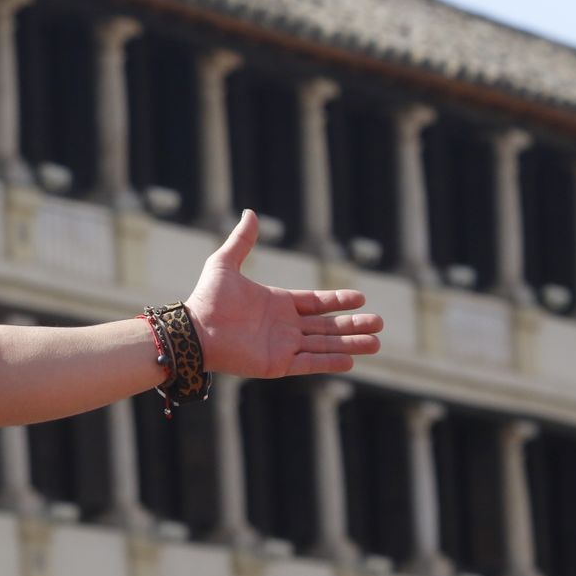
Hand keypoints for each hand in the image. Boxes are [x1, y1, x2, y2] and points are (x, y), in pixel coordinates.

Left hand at [184, 210, 382, 377]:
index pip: (315, 303)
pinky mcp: (277, 364)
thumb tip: (250, 212)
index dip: (338, 301)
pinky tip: (351, 361)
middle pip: (326, 326)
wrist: (194, 329)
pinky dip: (329, 362)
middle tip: (380, 322)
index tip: (361, 298)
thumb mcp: (225, 264)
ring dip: (349, 344)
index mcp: (277, 303)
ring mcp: (282, 346)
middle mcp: (284, 326)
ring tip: (376, 343)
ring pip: (324, 345)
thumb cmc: (207, 298)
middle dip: (352, 325)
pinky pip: (309, 363)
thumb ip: (241, 241)